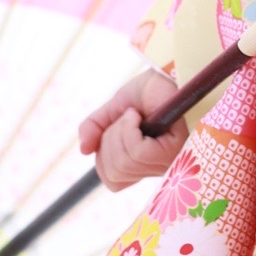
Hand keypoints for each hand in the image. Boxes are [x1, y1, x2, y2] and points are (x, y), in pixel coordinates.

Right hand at [77, 69, 188, 189]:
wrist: (166, 72)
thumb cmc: (147, 92)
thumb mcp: (112, 111)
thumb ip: (94, 129)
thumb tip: (83, 151)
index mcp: (142, 165)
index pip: (114, 182)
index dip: (104, 158)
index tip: (114, 131)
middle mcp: (155, 168)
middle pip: (114, 173)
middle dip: (110, 140)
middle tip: (126, 118)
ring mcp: (165, 161)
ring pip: (124, 162)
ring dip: (120, 131)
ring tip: (133, 115)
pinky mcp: (172, 150)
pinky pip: (137, 152)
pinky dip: (129, 130)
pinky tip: (137, 116)